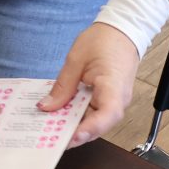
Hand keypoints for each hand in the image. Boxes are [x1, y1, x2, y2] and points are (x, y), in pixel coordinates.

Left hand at [42, 22, 139, 145]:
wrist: (121, 30)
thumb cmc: (103, 40)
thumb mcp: (75, 59)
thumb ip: (62, 86)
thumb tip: (47, 107)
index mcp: (113, 86)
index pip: (107, 115)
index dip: (89, 129)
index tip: (70, 137)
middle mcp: (118, 99)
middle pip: (98, 124)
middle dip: (74, 133)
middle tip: (49, 138)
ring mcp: (114, 101)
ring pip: (94, 121)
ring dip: (74, 125)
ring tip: (49, 128)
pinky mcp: (108, 99)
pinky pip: (93, 112)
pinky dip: (77, 115)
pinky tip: (60, 115)